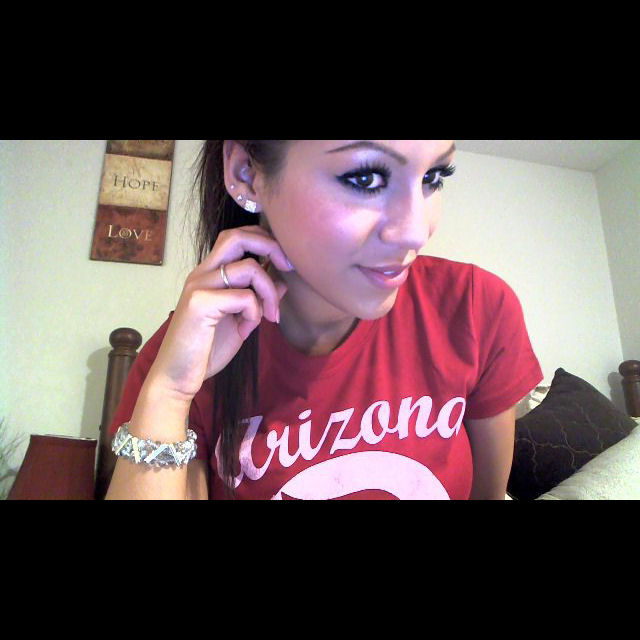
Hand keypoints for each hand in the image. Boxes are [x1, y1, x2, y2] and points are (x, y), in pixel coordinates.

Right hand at [144, 225, 293, 402]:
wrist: (177, 377)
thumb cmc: (206, 350)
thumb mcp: (241, 320)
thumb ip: (258, 298)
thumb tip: (283, 280)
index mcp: (209, 275)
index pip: (236, 238)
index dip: (264, 241)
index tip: (285, 263)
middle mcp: (202, 274)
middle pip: (237, 236)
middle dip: (270, 246)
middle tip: (288, 266)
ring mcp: (199, 287)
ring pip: (248, 267)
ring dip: (269, 292)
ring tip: (270, 316)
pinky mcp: (200, 304)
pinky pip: (243, 297)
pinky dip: (254, 312)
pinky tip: (246, 330)